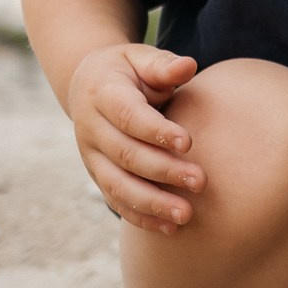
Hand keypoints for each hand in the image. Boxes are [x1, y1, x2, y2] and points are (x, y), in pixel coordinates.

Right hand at [66, 44, 203, 232]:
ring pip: (117, 184)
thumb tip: (188, 66)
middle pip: (125, 155)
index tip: (188, 142)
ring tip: (186, 215)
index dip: (155, 130)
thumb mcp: (141, 58)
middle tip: (200, 182)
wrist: (88, 86)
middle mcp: (91, 128)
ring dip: (151, 203)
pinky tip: (170, 229)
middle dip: (163, 171)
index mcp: (102, 94)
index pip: (128, 116)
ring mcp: (91, 155)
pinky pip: (116, 199)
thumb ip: (163, 65)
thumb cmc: (128, 71)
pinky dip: (141, 216)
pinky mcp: (98, 175)